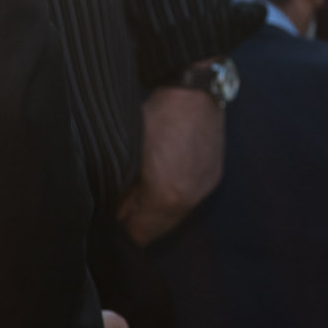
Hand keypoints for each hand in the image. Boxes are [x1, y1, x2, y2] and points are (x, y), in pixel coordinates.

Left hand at [116, 83, 224, 245]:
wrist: (195, 93)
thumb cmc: (156, 120)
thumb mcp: (129, 155)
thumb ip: (123, 192)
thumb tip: (118, 212)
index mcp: (166, 197)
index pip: (140, 234)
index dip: (123, 229)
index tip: (112, 219)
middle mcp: (190, 200)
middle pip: (160, 230)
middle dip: (142, 222)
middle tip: (125, 208)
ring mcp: (205, 188)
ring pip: (177, 215)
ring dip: (160, 211)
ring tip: (145, 192)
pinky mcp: (214, 176)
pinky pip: (191, 200)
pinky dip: (177, 197)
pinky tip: (168, 179)